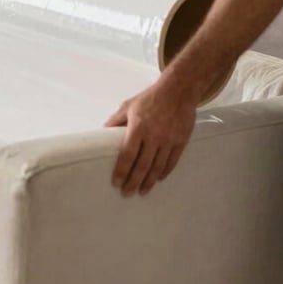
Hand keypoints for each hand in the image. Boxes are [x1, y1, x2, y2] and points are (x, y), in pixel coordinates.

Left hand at [104, 76, 197, 196]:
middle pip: (142, 166)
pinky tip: (158, 179)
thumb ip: (116, 120)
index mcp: (138, 128)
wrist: (178, 91)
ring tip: (142, 191)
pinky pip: (172, 162)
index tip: (116, 182)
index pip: (127, 155)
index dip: (122, 171)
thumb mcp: (129, 106)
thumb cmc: (150, 98)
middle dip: (133, 182)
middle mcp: (153, 137)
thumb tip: (102, 132)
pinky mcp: (180, 142)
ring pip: (157, 168)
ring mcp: (168, 141)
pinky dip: (164, 173)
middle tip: (127, 193)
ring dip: (149, 182)